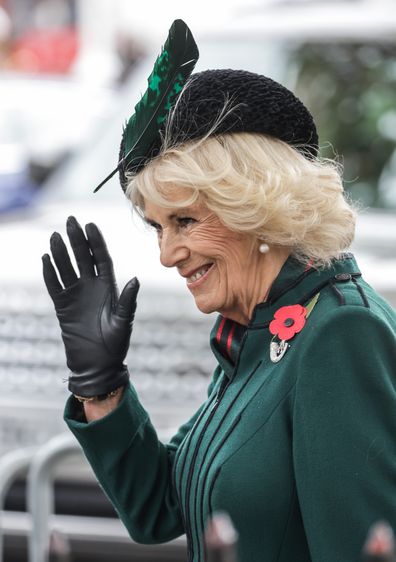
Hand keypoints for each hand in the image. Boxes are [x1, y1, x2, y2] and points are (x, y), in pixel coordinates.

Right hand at [42, 216, 138, 396]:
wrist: (98, 366)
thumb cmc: (115, 346)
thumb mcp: (123, 322)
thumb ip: (127, 301)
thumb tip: (135, 279)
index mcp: (109, 288)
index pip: (102, 259)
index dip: (96, 242)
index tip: (91, 225)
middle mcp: (92, 288)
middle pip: (83, 258)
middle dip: (77, 240)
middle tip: (71, 221)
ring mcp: (76, 296)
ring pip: (66, 268)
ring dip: (60, 253)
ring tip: (55, 236)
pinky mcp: (63, 307)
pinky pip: (54, 286)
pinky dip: (49, 273)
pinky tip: (45, 258)